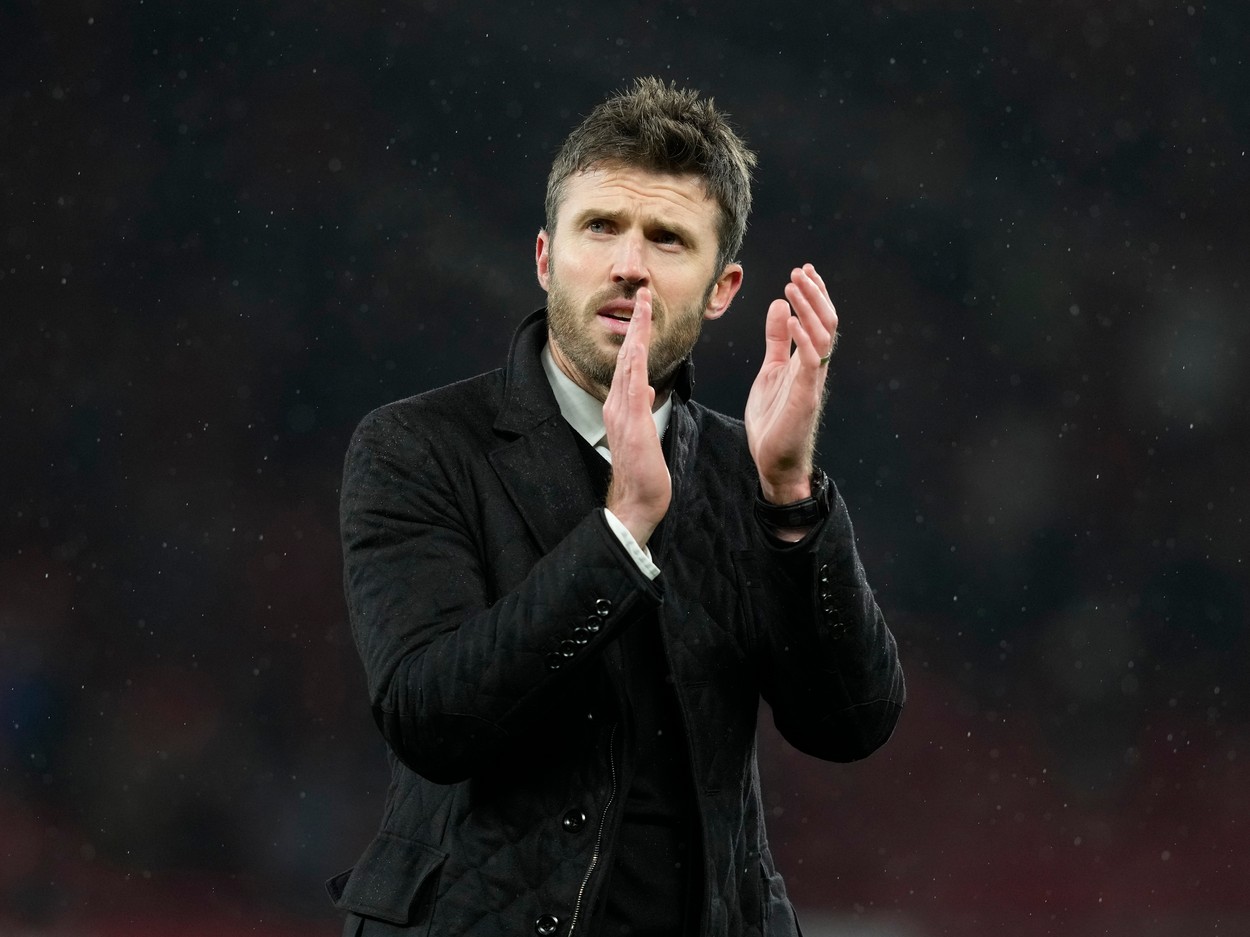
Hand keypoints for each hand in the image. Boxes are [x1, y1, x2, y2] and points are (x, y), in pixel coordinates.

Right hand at [603, 288, 670, 546]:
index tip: (644, 309)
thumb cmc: (643, 471)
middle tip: (643, 294)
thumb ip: (641, 409)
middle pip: (627, 355)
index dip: (636, 333)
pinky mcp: (632, 423)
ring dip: (635, 334)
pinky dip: (635, 364)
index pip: (630, 362)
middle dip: (635, 323)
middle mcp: (617, 403)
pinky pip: (633, 387)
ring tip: (642, 308)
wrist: (637, 500)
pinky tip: (638, 346)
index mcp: (621, 405)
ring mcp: (622, 412)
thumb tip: (645, 389)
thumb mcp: (643, 433)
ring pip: (628, 365)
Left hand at [745, 264, 838, 503]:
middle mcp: (814, 367)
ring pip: (823, 336)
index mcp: (807, 360)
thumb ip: (775, 340)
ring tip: (793, 286)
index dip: (814, 294)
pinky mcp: (805, 397)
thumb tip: (778, 305)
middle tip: (799, 272)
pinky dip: (802, 338)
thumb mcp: (770, 370)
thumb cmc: (773, 419)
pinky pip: (810, 362)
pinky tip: (789, 319)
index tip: (803, 270)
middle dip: (814, 294)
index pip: (818, 319)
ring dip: (809, 308)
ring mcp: (812, 381)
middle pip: (825, 322)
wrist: (774, 461)